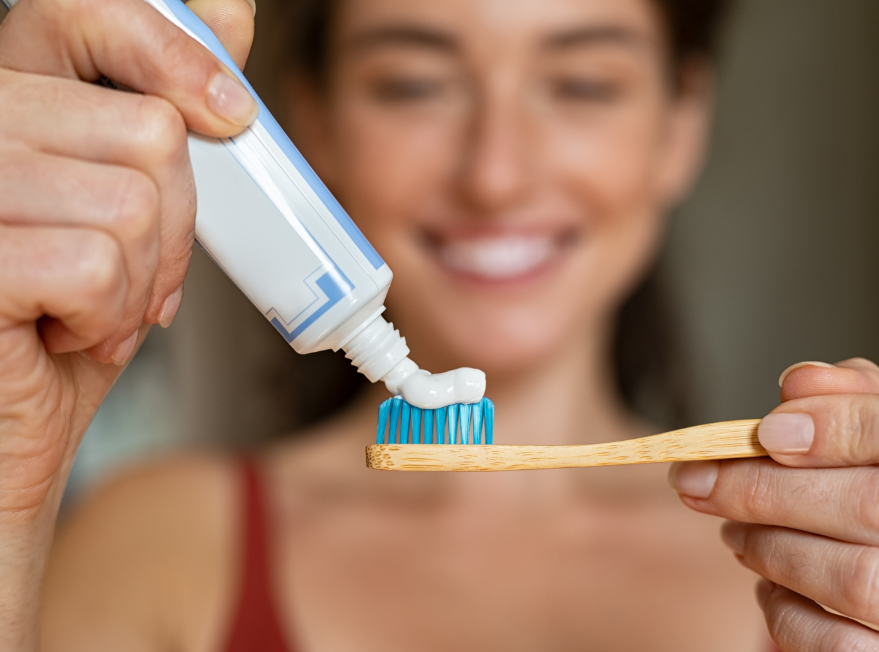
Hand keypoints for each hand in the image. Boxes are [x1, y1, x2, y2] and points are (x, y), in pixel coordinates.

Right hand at [0, 0, 254, 647]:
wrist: (9, 434)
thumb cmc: (64, 326)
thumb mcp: (125, 211)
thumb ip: (160, 120)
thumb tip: (230, 17)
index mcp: (11, 102)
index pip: (86, 17)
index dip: (171, 55)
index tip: (229, 115)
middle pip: (144, 131)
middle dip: (173, 224)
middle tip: (137, 277)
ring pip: (129, 202)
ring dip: (142, 279)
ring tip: (99, 311)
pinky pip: (94, 265)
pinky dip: (109, 316)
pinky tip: (69, 334)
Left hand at [669, 358, 878, 650]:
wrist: (877, 553)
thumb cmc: (875, 488)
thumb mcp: (875, 434)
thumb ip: (848, 403)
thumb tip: (798, 382)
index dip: (832, 428)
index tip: (765, 432)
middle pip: (866, 508)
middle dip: (765, 491)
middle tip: (697, 483)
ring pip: (851, 578)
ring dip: (769, 548)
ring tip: (733, 534)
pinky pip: (838, 644)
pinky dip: (786, 611)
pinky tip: (770, 585)